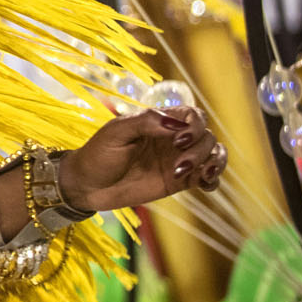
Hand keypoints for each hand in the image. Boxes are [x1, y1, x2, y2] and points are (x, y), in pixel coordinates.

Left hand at [57, 106, 227, 212]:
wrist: (87, 186)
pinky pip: (208, 178)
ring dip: (213, 163)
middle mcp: (172, 139)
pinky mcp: (180, 181)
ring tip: (198, 176)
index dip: (194, 125)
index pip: (192, 115)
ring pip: (213, 154)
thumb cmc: (98, 154)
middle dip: (200, 149)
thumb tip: (175, 123)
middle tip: (179, 165)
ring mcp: (178, 160)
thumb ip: (145, 123)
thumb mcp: (116, 133)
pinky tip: (204, 184)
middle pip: (206, 136)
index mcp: (158, 122)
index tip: (179, 140)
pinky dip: (213, 179)